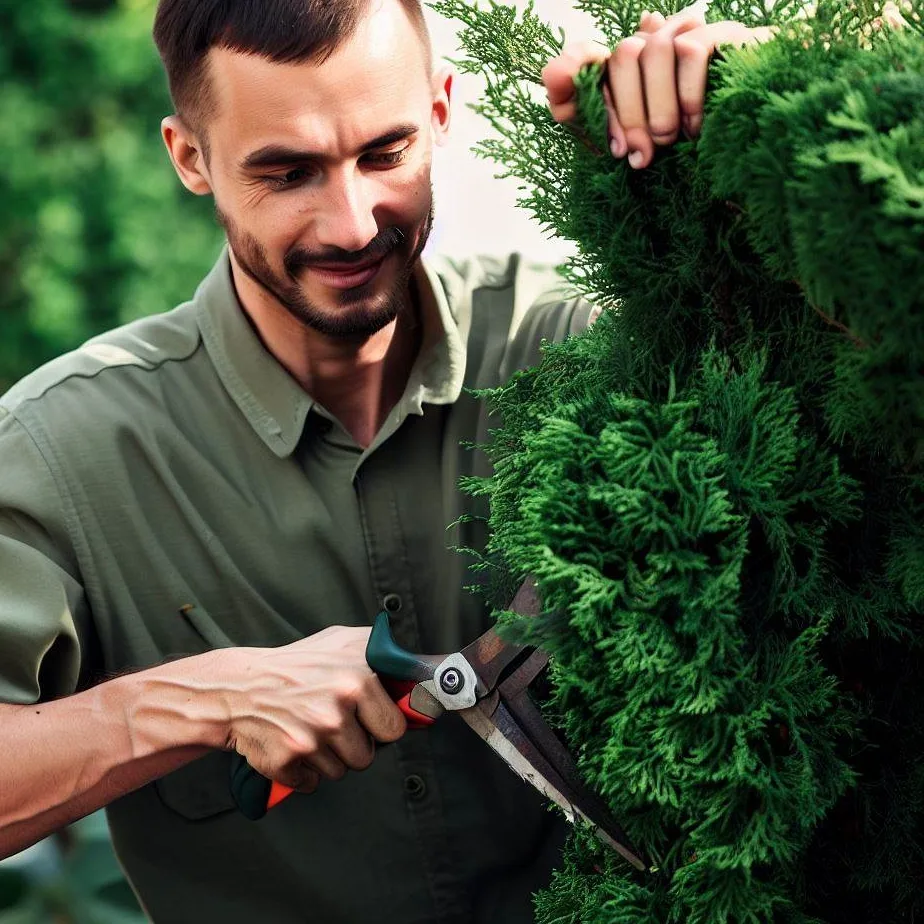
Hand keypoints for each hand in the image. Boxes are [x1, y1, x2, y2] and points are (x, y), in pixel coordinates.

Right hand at [217, 626, 406, 792]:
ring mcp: (310, 739)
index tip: (366, 718)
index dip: (379, 726)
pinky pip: (311, 784)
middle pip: (367, 757)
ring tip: (309, 730)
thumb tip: (422, 674)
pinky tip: (292, 745)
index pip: (394, 729)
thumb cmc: (298, 664)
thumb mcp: (345, 642)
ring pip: (340, 772)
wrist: (238, 687)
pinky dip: (303, 772)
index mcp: (356, 681)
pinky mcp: (286, 762)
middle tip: (332, 723)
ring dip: (328, 758)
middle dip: (353, 745)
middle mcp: (336, 711)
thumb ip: (384, 656)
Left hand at [543, 7, 772, 169]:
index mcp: (631, 70)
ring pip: (652, 51)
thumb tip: (556, 79)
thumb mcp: (641, 145)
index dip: (579, 85)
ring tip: (672, 141)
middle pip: (622, 57)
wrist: (762, 133)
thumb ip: (597, 120)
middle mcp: (656, 43)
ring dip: (657, 107)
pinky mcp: (722, 34)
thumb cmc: (694, 146)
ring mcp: (688, 33)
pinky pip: (690, 51)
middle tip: (641, 157)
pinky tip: (697, 127)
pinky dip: (687, 95)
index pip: (589, 59)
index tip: (599, 137)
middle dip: (626, 114)